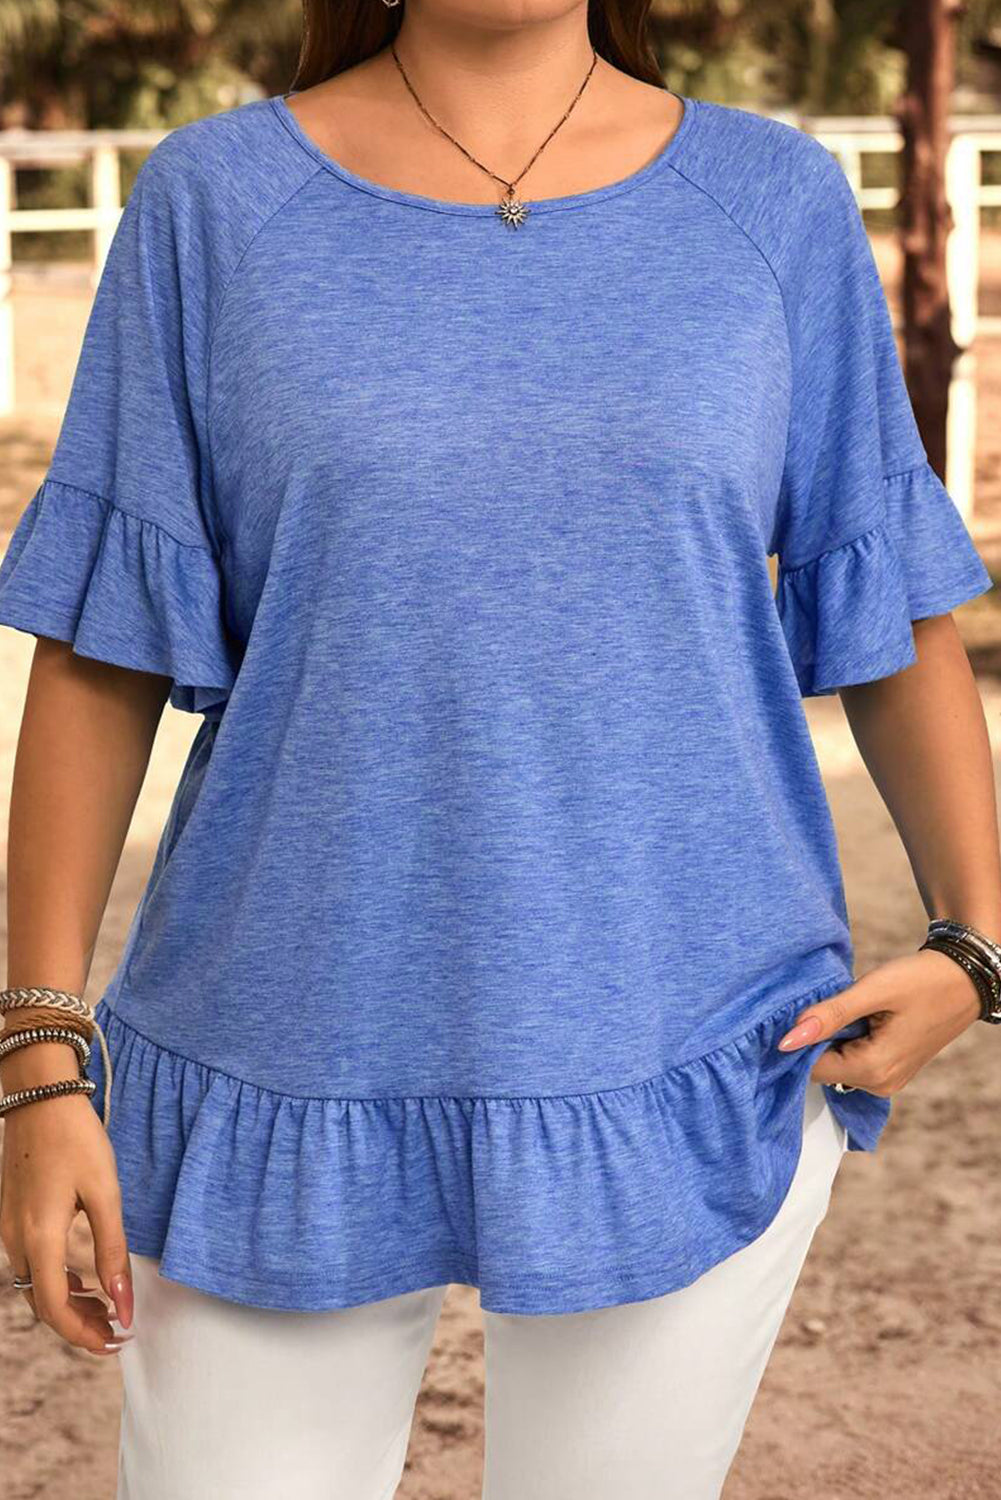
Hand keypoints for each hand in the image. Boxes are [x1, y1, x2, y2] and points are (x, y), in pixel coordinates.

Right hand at [0, 1093, 134, 1353]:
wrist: (40, 1098)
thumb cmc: (76, 1139)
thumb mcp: (104, 1193)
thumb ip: (112, 1250)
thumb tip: (124, 1301)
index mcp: (39, 1238)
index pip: (54, 1309)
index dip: (84, 1333)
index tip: (117, 1339)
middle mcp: (15, 1240)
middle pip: (42, 1304)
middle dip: (78, 1324)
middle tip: (116, 1329)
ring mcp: (8, 1229)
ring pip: (33, 1286)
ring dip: (68, 1303)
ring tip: (105, 1306)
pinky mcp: (11, 1217)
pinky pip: (29, 1264)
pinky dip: (55, 1281)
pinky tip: (81, 1277)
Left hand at [776, 948, 984, 1094]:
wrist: (963, 979)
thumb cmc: (922, 981)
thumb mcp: (872, 991)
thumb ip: (829, 1016)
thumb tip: (787, 1040)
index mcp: (873, 1069)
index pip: (810, 1068)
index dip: (800, 1040)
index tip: (804, 1012)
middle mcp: (879, 1084)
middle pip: (822, 1068)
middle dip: (818, 1038)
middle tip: (831, 1004)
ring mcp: (887, 1081)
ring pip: (837, 1064)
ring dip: (833, 1038)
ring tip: (851, 1009)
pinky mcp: (890, 1071)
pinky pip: (853, 1061)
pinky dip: (847, 1041)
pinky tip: (859, 1018)